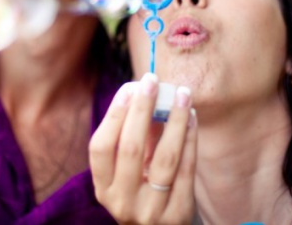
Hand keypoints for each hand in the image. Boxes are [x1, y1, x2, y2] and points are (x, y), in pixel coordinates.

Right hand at [89, 74, 197, 223]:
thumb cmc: (143, 192)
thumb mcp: (129, 173)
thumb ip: (133, 138)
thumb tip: (144, 93)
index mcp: (103, 188)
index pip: (100, 148)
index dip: (114, 116)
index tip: (129, 88)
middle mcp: (121, 202)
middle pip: (130, 149)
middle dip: (142, 109)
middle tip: (152, 80)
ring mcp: (151, 212)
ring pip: (165, 158)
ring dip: (174, 120)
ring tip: (182, 93)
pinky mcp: (178, 214)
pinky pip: (187, 169)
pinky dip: (190, 139)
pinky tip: (191, 117)